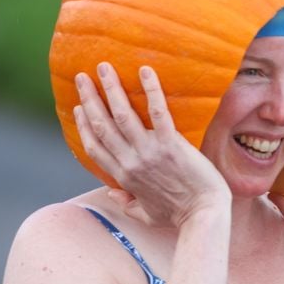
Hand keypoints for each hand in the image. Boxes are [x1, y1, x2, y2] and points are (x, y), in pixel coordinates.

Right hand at [74, 63, 229, 227]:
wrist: (203, 216)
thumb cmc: (178, 216)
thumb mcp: (146, 215)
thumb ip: (126, 204)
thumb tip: (112, 193)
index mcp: (123, 177)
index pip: (95, 146)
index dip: (83, 125)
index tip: (79, 107)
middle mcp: (131, 162)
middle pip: (102, 125)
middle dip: (89, 98)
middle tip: (81, 77)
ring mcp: (150, 152)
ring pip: (122, 115)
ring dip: (110, 88)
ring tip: (104, 67)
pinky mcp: (172, 145)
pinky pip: (158, 113)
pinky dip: (151, 90)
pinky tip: (145, 71)